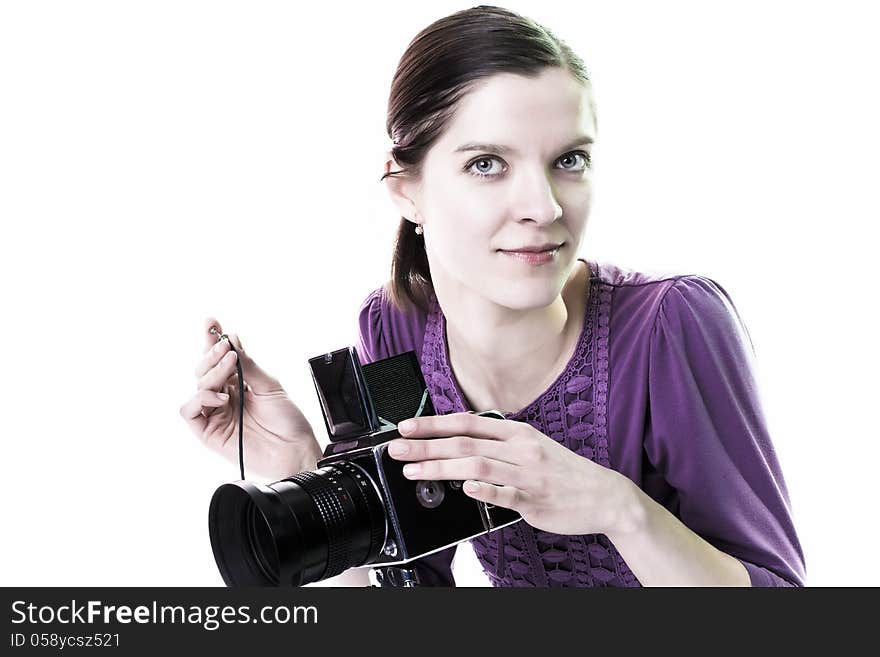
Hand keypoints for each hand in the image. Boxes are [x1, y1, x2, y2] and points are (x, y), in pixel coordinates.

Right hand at [179, 317, 321, 479]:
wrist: (294, 450)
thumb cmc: (288, 421)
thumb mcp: (270, 386)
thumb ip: (248, 365)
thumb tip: (232, 339)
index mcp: (238, 384)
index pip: (219, 359)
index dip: (212, 340)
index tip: (211, 321)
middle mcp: (224, 397)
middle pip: (204, 369)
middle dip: (213, 354)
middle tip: (227, 347)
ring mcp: (215, 413)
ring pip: (198, 385)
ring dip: (212, 372)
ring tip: (231, 367)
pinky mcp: (208, 432)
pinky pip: (190, 410)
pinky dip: (201, 399)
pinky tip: (221, 397)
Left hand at [387, 412, 632, 535]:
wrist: (604, 495)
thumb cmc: (563, 471)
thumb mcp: (531, 445)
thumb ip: (498, 442)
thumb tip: (463, 437)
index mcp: (516, 432)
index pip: (467, 423)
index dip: (433, 424)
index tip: (406, 426)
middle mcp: (519, 449)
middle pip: (464, 444)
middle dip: (426, 445)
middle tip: (397, 448)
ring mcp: (527, 474)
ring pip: (477, 466)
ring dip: (441, 468)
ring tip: (414, 470)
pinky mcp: (534, 500)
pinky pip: (506, 494)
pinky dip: (485, 490)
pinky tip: (465, 489)